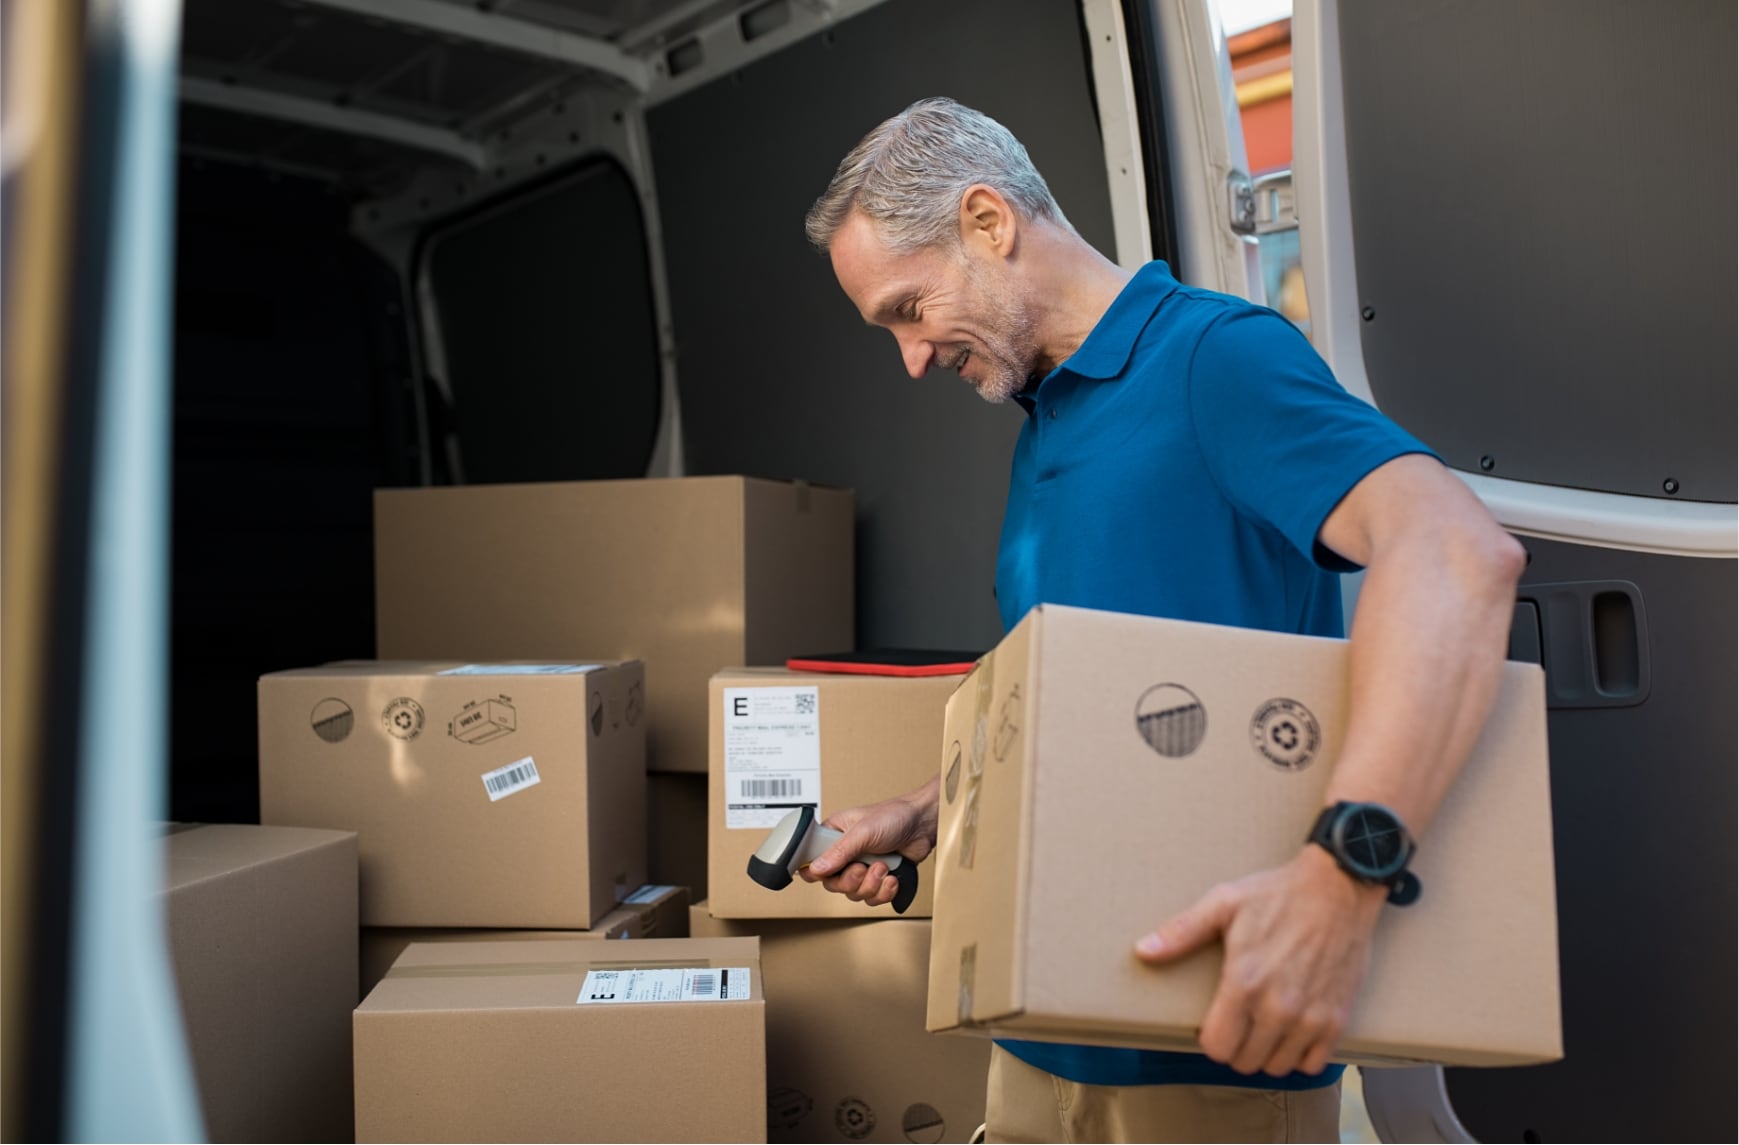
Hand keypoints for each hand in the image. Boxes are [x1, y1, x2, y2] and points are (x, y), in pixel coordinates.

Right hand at [797, 779, 937, 907]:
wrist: (924, 824)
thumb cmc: (894, 816)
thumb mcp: (863, 831)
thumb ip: (839, 852)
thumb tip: (815, 868)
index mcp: (834, 835)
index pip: (811, 860)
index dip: (815, 871)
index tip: (826, 874)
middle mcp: (845, 853)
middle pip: (833, 884)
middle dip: (852, 881)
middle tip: (863, 867)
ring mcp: (862, 867)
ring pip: (853, 894)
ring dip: (871, 885)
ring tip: (883, 867)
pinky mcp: (878, 878)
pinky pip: (872, 898)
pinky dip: (883, 892)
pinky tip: (892, 877)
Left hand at [1133, 845, 1385, 1075]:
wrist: (1337, 888)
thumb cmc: (1277, 894)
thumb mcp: (1223, 904)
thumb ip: (1182, 933)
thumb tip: (1142, 951)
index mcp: (1244, 982)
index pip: (1217, 1047)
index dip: (1210, 1039)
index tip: (1214, 1022)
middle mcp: (1278, 1008)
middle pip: (1245, 1061)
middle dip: (1236, 1046)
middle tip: (1239, 1023)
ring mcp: (1310, 1017)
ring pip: (1278, 1067)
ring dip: (1267, 1053)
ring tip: (1263, 1027)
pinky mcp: (1337, 1018)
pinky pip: (1314, 1063)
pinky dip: (1301, 1054)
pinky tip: (1293, 1032)